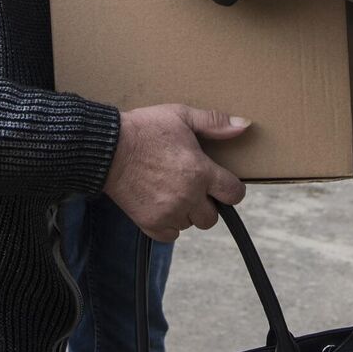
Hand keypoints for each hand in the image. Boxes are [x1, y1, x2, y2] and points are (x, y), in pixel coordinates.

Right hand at [104, 104, 248, 241]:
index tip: (222, 183)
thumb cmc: (145, 129)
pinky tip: (162, 205)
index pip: (234, 194)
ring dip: (187, 212)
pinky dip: (169, 224)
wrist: (108, 148)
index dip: (231, 188)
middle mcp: (188, 196)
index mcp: (200, 172)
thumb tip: (244, 125)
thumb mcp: (181, 116)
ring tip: (173, 191)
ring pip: (191, 224)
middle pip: (213, 216)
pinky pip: (171, 235)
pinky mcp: (150, 223)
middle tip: (193, 186)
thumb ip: (214, 123)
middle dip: (207, 202)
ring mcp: (169, 212)